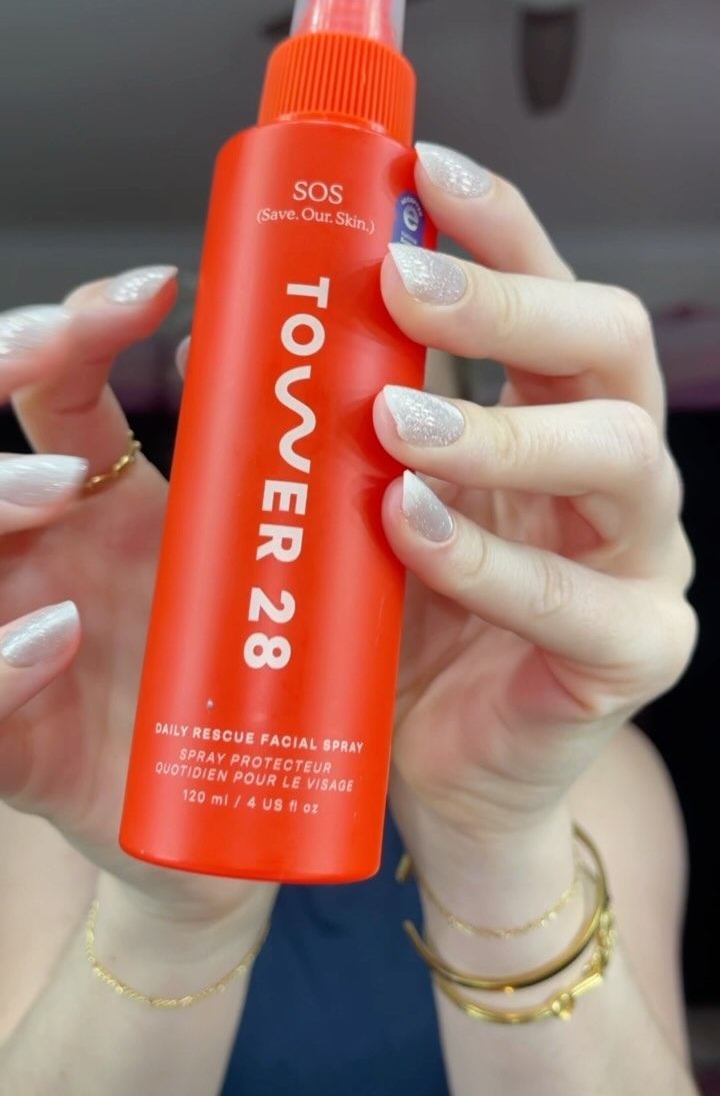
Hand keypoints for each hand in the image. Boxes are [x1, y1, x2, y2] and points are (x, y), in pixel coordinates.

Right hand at [0, 270, 270, 923]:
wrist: (247, 811)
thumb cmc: (265, 677)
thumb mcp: (288, 563)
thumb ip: (318, 489)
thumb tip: (379, 377)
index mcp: (101, 505)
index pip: (56, 387)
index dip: (80, 326)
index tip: (156, 284)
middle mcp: (45, 557)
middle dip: (9, 374)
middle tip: (60, 349)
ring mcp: (18, 637)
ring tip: (61, 487)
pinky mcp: (17, 744)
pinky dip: (4, 659)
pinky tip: (57, 634)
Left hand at [375, 144, 696, 866]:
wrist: (445, 761)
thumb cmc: (410, 618)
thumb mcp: (373, 495)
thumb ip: (348, 417)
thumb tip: (247, 327)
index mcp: (557, 414)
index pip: (551, 290)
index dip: (500, 222)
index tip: (422, 168)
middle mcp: (615, 471)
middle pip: (611, 346)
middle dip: (509, 298)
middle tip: (402, 280)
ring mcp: (639, 559)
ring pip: (621, 456)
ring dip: (499, 427)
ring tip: (397, 422)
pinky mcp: (633, 651)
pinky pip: (578, 602)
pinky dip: (492, 561)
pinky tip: (416, 529)